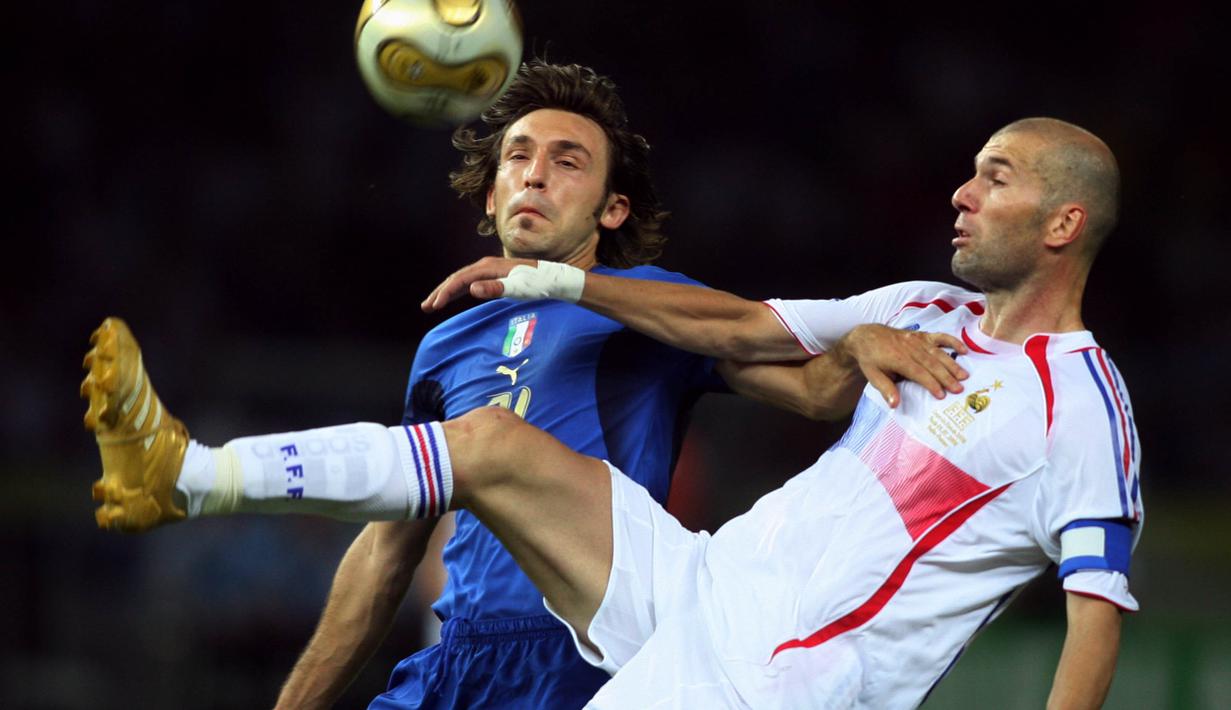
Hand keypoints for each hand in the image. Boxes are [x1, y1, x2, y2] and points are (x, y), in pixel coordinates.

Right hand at [421, 256, 533, 312]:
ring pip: (463, 279)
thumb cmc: (538, 284)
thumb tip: (471, 289)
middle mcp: (487, 265)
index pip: (460, 280)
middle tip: (426, 307)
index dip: (445, 293)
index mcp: (489, 267)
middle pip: (457, 278)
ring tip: (433, 304)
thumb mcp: (518, 288)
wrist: (555, 278)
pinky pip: (471, 281)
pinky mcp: (496, 275)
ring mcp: (491, 270)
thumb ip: (495, 288)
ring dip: (447, 291)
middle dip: (440, 292)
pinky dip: (459, 289)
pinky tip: (455, 296)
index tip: (434, 306)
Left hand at [832, 324, 967, 406]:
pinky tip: (964, 350)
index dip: (931, 384)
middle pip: (932, 364)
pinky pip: (940, 337)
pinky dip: (953, 342)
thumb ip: (886, 389)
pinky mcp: (921, 335)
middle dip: (946, 377)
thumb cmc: (871, 359)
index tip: (941, 395)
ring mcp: (917, 340)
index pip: (918, 373)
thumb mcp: (873, 376)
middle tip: (959, 389)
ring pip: (938, 353)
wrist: (867, 336)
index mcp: (898, 359)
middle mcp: (910, 348)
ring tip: (964, 376)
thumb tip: (894, 405)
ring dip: (952, 364)